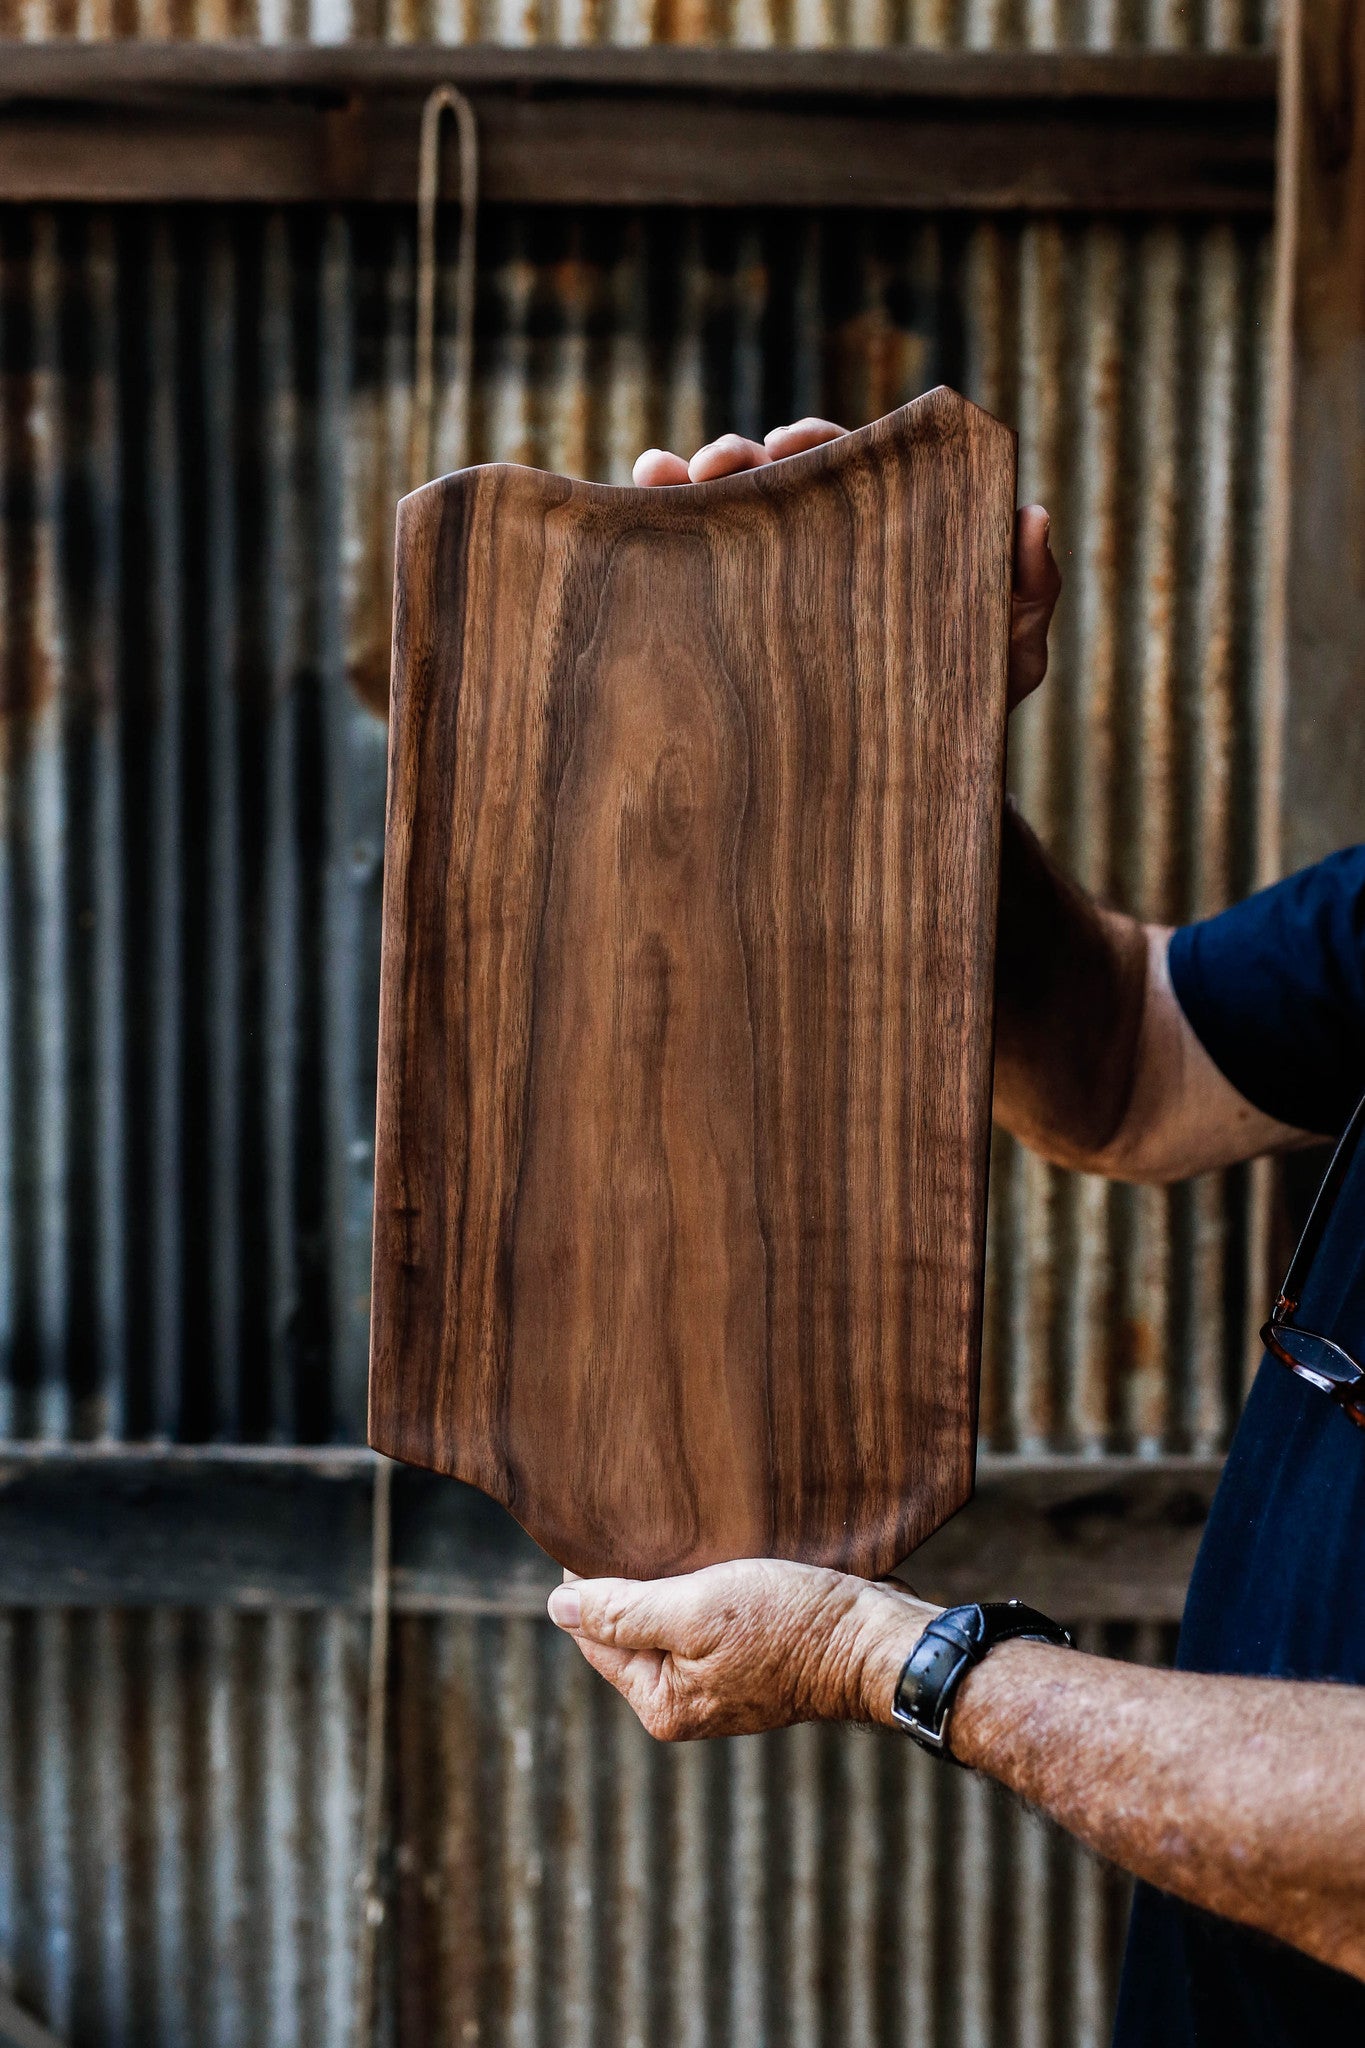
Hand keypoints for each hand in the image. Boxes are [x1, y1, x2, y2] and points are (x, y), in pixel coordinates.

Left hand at [547, 1557, 937, 1740]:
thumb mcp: (698, 1612)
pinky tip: (717, 1557)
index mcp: (662, 1703)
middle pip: (630, 1628)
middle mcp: (686, 1701)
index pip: (595, 1635)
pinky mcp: (752, 1658)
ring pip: (669, 1619)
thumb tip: (555, 1609)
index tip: (600, 1530)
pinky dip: (706, 1587)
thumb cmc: (792, 1625)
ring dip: (670, 1580)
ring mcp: (721, 1682)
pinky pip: (708, 1619)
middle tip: (647, 1528)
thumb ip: (625, 1612)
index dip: (590, 1581)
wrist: (877, 1639)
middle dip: (632, 1581)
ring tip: (683, 1539)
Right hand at [634, 417, 1060, 709]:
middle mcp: (823, 546)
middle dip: (738, 460)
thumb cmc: (968, 717)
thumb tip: (1032, 516)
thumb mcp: (1009, 656)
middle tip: (718, 465)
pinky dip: (655, 537)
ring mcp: (772, 588)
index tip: (790, 440)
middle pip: (774, 481)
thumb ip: (1030, 590)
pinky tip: (627, 513)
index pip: (849, 464)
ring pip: (724, 521)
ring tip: (659, 478)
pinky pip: (690, 576)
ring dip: (684, 489)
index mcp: (884, 529)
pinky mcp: (733, 634)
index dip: (818, 442)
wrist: (909, 796)